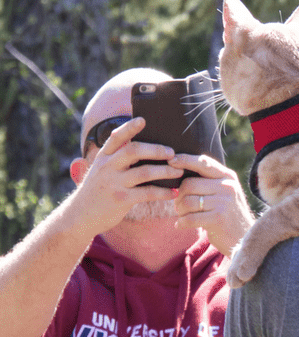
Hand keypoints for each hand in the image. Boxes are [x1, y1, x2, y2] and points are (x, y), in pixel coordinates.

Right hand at [71, 117, 179, 235]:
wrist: (80, 216)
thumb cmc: (97, 190)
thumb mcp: (101, 170)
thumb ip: (117, 159)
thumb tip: (144, 148)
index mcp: (103, 156)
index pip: (116, 137)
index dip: (130, 127)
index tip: (143, 120)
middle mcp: (107, 167)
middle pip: (133, 151)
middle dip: (156, 150)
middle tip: (172, 152)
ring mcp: (114, 183)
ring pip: (145, 172)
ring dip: (165, 171)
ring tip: (179, 171)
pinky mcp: (121, 199)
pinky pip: (147, 193)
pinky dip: (163, 192)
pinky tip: (174, 192)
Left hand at [169, 153, 254, 256]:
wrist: (244, 238)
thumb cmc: (228, 214)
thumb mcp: (225, 192)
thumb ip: (209, 180)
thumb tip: (178, 169)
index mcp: (228, 177)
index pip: (203, 163)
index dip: (185, 160)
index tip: (171, 161)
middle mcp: (227, 187)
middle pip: (189, 184)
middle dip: (179, 196)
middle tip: (179, 206)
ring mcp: (223, 202)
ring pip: (187, 201)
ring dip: (180, 210)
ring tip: (183, 216)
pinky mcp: (218, 219)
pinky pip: (189, 218)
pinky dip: (181, 222)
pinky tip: (181, 225)